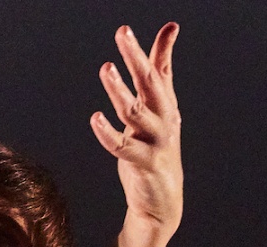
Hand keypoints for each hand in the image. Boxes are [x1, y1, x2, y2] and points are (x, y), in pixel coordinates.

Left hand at [95, 23, 182, 234]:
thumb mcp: (159, 107)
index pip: (160, 70)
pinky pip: (123, 147)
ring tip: (106, 68)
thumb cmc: (156, 147)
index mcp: (165, 105)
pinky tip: (95, 118)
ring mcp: (156, 141)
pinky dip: (108, 133)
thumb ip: (161, 69)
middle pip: (150, 83)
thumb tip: (170, 28)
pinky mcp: (144, 163)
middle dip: (136, 58)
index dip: (159, 47)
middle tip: (122, 33)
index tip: (154, 26)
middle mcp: (164, 119)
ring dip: (119, 89)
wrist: (163, 199)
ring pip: (135, 111)